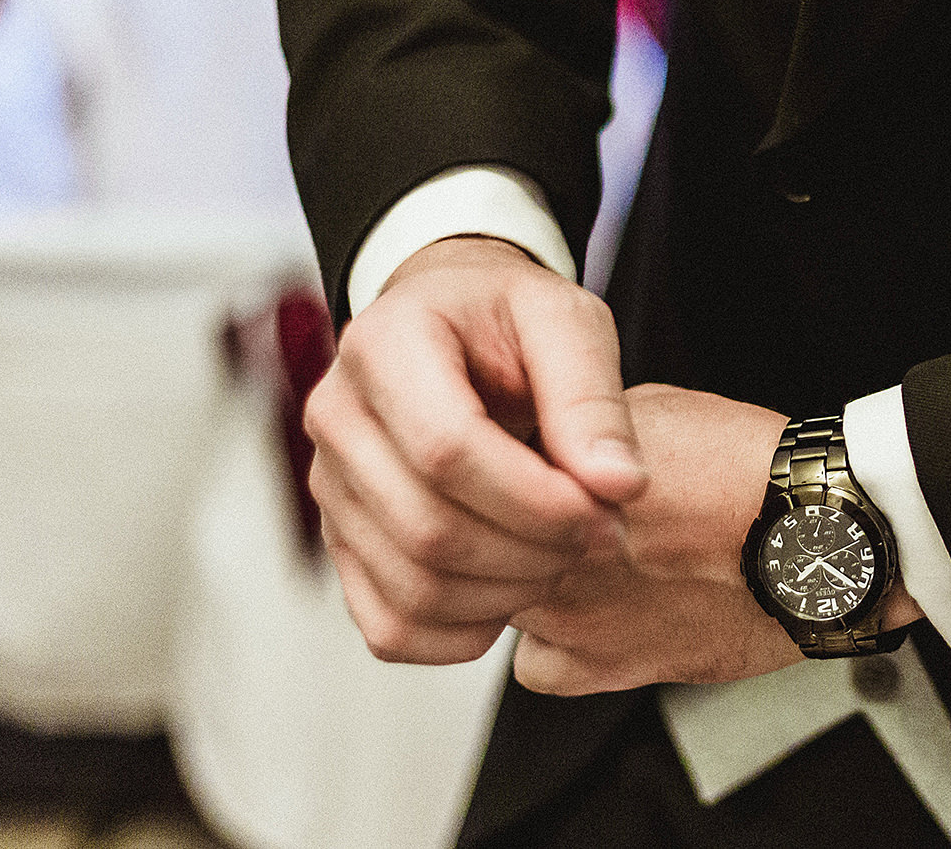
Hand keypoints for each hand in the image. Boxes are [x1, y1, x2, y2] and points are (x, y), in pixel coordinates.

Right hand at [305, 235, 648, 664]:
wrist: (451, 322)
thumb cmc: (507, 318)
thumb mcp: (566, 321)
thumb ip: (593, 399)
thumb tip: (620, 486)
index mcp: (385, 345)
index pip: (446, 449)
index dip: (536, 498)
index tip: (608, 508)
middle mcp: (337, 418)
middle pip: (428, 527)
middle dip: (535, 550)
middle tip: (602, 535)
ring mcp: (331, 487)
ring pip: (412, 586)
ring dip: (509, 593)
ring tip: (567, 555)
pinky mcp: (342, 541)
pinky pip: (389, 625)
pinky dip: (462, 633)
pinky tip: (516, 590)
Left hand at [509, 384, 923, 693]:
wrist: (817, 538)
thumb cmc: (754, 470)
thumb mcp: (657, 409)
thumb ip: (587, 430)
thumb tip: (554, 430)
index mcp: (560, 477)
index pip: (481, 475)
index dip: (502, 473)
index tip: (523, 471)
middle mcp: (552, 548)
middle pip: (484, 542)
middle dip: (508, 531)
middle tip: (558, 519)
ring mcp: (573, 611)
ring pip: (502, 604)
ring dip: (530, 586)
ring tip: (591, 568)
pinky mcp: (603, 665)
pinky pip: (539, 665)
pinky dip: (559, 647)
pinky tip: (600, 617)